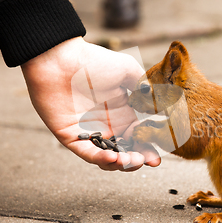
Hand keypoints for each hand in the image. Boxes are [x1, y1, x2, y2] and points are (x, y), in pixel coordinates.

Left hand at [20, 37, 160, 170]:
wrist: (60, 58)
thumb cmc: (93, 61)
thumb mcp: (127, 70)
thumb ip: (144, 88)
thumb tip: (161, 106)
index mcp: (122, 113)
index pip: (139, 138)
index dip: (149, 148)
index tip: (158, 156)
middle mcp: (107, 126)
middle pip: (126, 152)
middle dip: (139, 160)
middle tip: (148, 161)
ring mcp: (89, 133)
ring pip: (108, 158)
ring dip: (122, 164)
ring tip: (131, 160)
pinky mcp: (71, 137)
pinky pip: (87, 153)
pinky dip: (101, 159)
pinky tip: (114, 158)